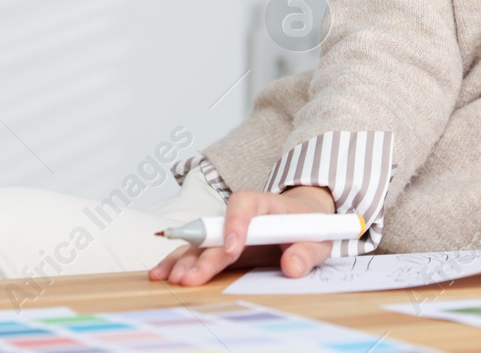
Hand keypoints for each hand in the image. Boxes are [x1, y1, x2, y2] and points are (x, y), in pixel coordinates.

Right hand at [148, 184, 335, 284]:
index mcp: (266, 204)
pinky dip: (178, 262)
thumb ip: (306, 252)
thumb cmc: (309, 228)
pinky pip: (196, 252)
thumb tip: (292, 266)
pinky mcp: (219, 246)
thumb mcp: (318, 239)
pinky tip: (161, 273)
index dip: (236, 223)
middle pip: (216, 229)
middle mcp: (240, 215)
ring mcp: (226, 230)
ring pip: (201, 241)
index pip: (245, 203)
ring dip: (184, 259)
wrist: (304, 220)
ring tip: (168, 277)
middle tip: (191, 277)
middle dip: (203, 254)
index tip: (232, 249)